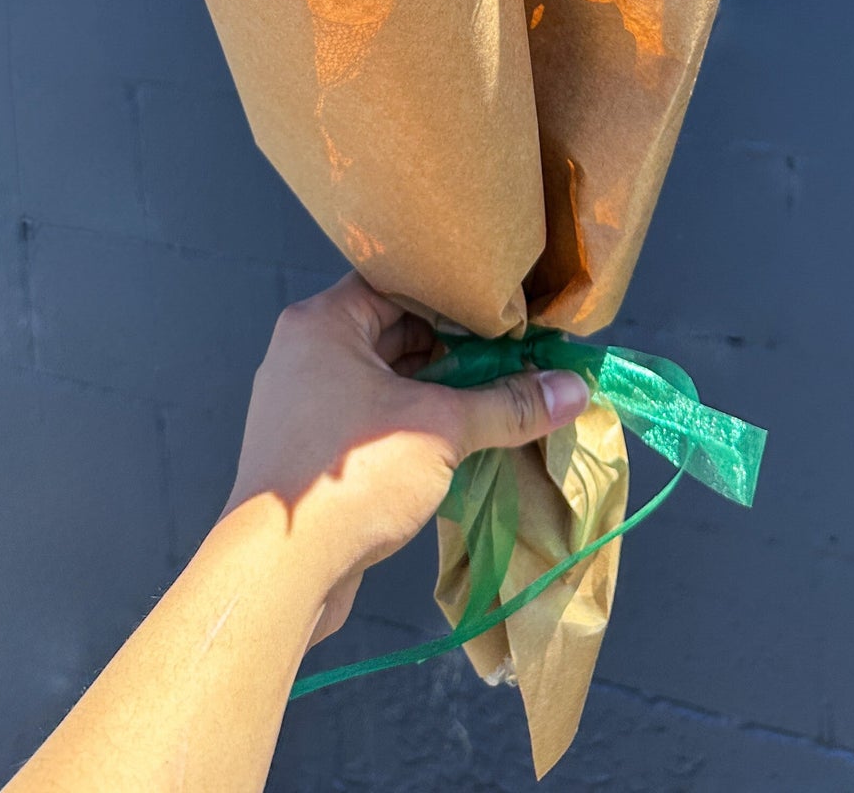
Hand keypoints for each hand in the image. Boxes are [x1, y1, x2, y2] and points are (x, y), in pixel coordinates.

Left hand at [224, 273, 588, 642]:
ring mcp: (304, 404)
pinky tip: (459, 442)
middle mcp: (307, 353)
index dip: (454, 296)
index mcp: (324, 323)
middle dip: (455, 351)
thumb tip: (573, 388)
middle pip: (394, 333)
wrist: (280, 570)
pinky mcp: (309, 452)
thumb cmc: (353, 478)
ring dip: (437, 393)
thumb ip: (507, 405)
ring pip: (385, 382)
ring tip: (497, 399)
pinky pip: (371, 421)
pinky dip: (412, 425)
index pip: (398, 284)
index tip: (506, 312)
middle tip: (514, 358)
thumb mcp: (441, 429)